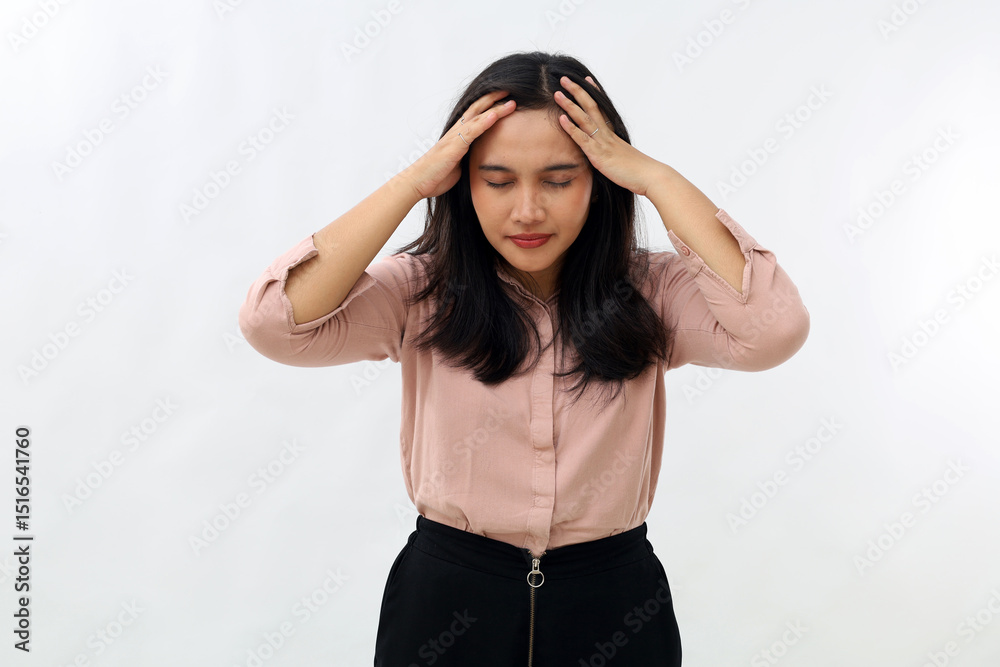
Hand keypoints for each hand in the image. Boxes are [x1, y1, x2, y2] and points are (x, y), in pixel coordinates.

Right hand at [401, 90, 516, 199]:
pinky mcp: (454, 146)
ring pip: (478, 117)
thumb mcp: (457, 165)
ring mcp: (454, 137)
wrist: (417, 182)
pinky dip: (484, 122)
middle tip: (510, 91)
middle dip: (494, 99)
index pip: (475, 114)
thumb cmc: (436, 175)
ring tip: (511, 102)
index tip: (505, 99)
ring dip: (495, 108)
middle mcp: (456, 132)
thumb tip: (478, 160)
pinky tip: (495, 115)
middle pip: (477, 108)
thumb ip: (468, 158)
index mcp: (457, 136)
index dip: (490, 105)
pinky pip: (472, 131)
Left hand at [553, 75, 664, 197]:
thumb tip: (611, 154)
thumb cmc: (638, 170)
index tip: (585, 79)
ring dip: (569, 105)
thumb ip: (613, 152)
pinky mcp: (598, 155)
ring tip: (557, 93)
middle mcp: (607, 134)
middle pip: (590, 106)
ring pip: (584, 118)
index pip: (601, 107)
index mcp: (612, 133)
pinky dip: (571, 128)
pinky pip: (582, 139)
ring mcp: (602, 143)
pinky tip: (561, 118)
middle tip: (564, 78)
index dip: (593, 92)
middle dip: (576, 91)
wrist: (649, 176)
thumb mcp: (623, 157)